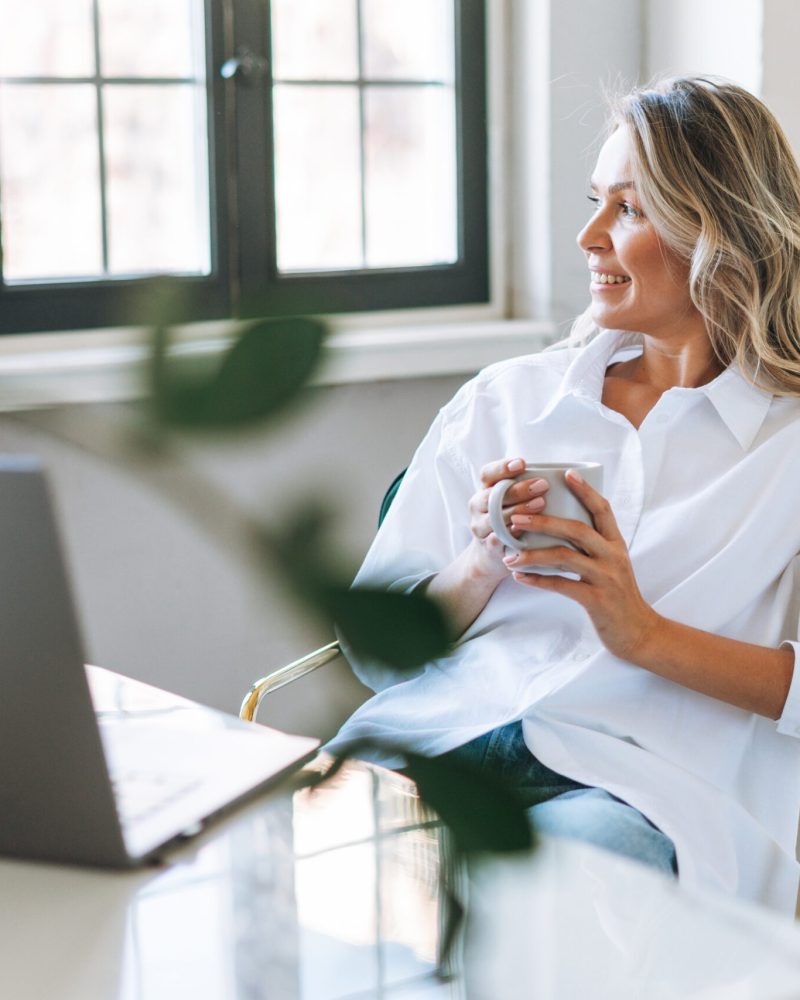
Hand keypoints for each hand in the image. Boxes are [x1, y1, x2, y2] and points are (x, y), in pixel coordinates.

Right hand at [467, 457, 549, 579]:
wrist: (491, 556)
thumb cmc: (510, 520)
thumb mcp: (512, 501)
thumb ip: (526, 487)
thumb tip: (567, 472)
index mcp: (485, 490)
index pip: (488, 474)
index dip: (502, 467)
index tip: (522, 463)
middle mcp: (478, 507)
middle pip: (493, 495)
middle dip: (518, 489)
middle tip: (542, 485)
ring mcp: (481, 527)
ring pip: (494, 517)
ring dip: (517, 510)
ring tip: (541, 505)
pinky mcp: (488, 547)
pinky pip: (495, 540)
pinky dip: (508, 534)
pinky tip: (523, 531)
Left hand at [502, 469, 658, 661]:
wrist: (638, 633)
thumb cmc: (619, 596)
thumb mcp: (614, 565)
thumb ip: (595, 546)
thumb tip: (564, 525)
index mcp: (616, 544)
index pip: (603, 509)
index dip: (586, 490)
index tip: (567, 474)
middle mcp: (613, 557)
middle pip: (577, 529)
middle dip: (543, 522)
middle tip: (516, 519)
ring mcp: (606, 578)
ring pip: (564, 557)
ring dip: (532, 554)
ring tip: (509, 555)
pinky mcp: (596, 600)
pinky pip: (561, 585)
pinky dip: (537, 580)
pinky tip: (518, 577)